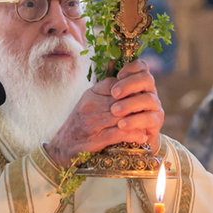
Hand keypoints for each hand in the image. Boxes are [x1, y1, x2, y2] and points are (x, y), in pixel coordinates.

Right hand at [46, 60, 163, 166]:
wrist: (60, 148)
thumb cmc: (78, 124)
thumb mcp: (87, 101)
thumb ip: (103, 88)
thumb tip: (115, 64)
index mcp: (90, 95)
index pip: (115, 85)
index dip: (131, 89)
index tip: (142, 94)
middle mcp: (90, 107)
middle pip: (121, 101)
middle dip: (137, 104)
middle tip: (152, 108)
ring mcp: (92, 124)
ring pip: (121, 117)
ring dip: (138, 120)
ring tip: (150, 123)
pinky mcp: (94, 141)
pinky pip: (117, 135)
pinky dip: (132, 135)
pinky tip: (142, 136)